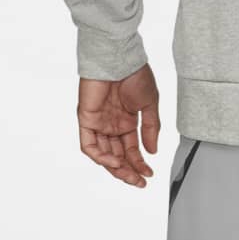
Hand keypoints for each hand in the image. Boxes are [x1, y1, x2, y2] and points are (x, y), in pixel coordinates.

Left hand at [75, 62, 160, 187]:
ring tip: (129, 175)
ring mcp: (98, 124)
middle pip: (117, 155)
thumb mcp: (150, 103)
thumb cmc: (135, 74)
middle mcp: (111, 125)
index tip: (149, 173)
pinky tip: (115, 162)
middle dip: (128, 170)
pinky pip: (90, 146)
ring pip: (103, 154)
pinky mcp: (86, 121)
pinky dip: (101, 156)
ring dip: (116, 168)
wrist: (120, 58)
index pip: (131, 149)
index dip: (139, 162)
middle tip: (139, 181)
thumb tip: (152, 151)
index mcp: (126, 121)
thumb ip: (150, 127)